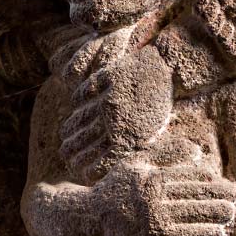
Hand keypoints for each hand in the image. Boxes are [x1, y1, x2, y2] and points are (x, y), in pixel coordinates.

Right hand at [60, 44, 174, 182]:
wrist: (171, 68)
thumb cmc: (160, 104)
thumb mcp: (151, 130)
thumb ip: (131, 147)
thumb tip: (107, 164)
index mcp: (131, 137)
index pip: (98, 161)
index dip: (83, 166)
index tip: (76, 167)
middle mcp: (118, 119)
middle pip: (83, 142)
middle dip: (71, 150)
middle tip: (65, 152)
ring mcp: (111, 97)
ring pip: (80, 118)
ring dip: (70, 129)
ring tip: (66, 134)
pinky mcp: (109, 77)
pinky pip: (85, 92)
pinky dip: (78, 99)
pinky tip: (76, 105)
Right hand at [92, 155, 235, 235]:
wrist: (88, 216)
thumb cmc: (117, 185)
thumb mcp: (138, 161)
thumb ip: (167, 153)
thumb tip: (197, 151)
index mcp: (153, 176)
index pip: (191, 176)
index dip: (212, 180)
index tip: (226, 182)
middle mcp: (153, 197)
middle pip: (196, 194)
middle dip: (220, 196)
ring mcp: (152, 218)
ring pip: (193, 214)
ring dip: (216, 214)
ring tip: (231, 213)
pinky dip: (204, 234)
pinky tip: (219, 233)